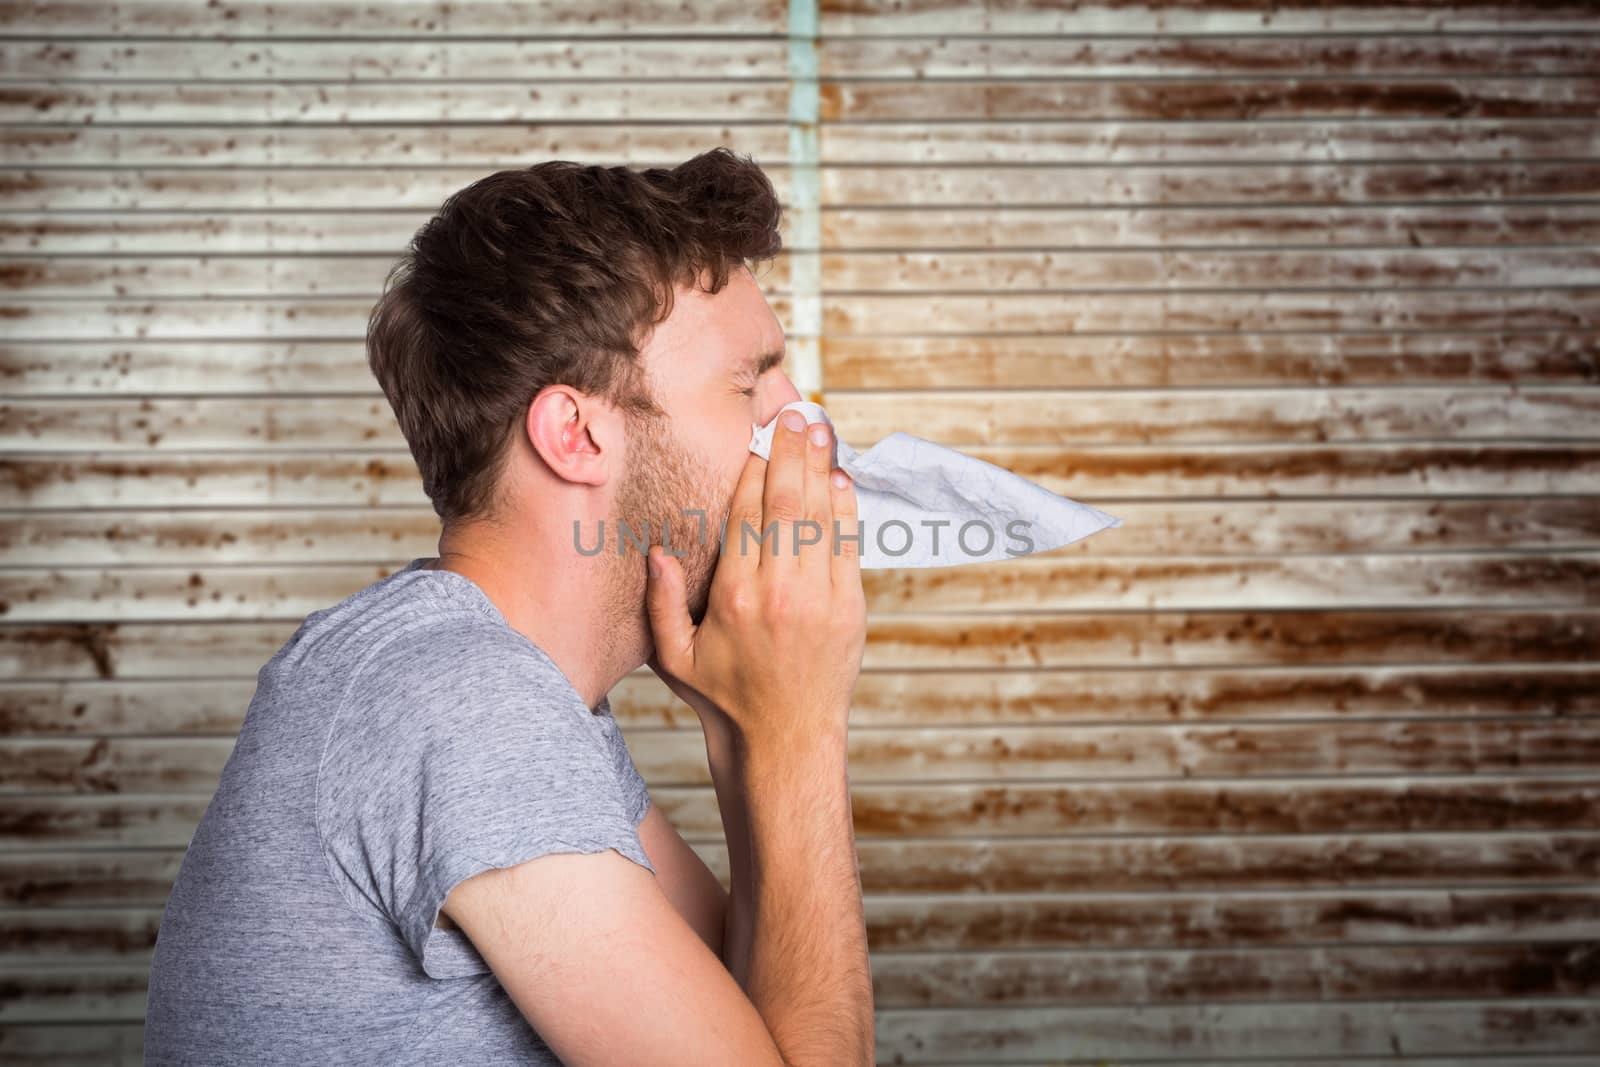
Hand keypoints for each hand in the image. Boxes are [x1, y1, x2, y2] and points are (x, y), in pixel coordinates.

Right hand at [645, 411, 865, 751]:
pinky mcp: (851, 609)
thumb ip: (661, 602)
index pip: (745, 515)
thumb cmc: (725, 698)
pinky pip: (849, 545)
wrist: (785, 742)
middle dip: (790, 453)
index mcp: (734, 598)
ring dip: (822, 468)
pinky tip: (840, 479)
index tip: (754, 442)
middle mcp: (780, 593)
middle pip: (787, 503)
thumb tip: (656, 550)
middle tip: (795, 415)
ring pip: (822, 517)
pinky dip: (846, 508)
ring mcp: (821, 599)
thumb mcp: (674, 656)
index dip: (751, 471)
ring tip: (819, 429)